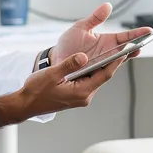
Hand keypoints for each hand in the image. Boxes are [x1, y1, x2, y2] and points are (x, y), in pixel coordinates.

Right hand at [0, 52, 121, 127]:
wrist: (26, 103)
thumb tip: (83, 56)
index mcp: (81, 92)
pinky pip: (89, 81)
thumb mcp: (52, 74)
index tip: (125, 51)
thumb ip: (69, 64)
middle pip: (103, 77)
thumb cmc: (36, 91)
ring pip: (96, 78)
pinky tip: (94, 61)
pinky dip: (93, 71)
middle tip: (124, 48)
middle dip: (113, 63)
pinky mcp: (76, 95)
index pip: (104, 75)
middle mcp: (84, 96)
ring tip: (114, 52)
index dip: (116, 62)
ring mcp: (80, 97)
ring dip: (103, 66)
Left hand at [52, 3, 150, 64]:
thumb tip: (107, 5)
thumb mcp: (81, 27)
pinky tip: (118, 60)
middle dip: (137, 46)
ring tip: (135, 50)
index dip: (137, 33)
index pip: (126, 36)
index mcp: (107, 41)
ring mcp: (103, 64)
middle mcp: (108, 53)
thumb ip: (95, 18)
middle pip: (126, 50)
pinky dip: (114, 66)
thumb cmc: (68, 44)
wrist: (57, 60)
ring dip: (127, 56)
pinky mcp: (97, 73)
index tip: (149, 30)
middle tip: (145, 43)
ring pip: (119, 61)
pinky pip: (107, 70)